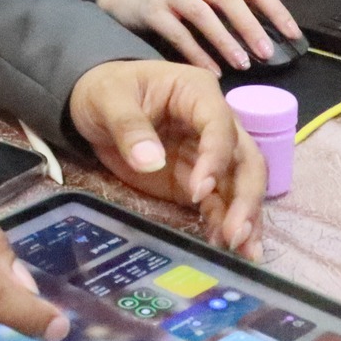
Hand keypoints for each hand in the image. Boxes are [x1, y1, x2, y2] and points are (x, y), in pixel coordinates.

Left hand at [68, 59, 264, 256]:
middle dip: (246, 196)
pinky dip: (225, 223)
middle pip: (245, 158)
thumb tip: (151, 162)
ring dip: (246, 217)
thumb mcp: (109, 98)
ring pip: (241, 184)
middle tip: (235, 233)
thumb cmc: (105, 89)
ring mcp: (208, 154)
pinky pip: (220, 202)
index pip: (220, 124)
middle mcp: (214, 122)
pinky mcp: (197, 180)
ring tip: (243, 251)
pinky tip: (224, 247)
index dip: (216, 157)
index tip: (199, 190)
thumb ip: (129, 126)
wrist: (94, 104)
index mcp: (197, 92)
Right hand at [96, 0, 300, 73]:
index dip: (275, 9)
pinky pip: (178, 34)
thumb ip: (230, 3)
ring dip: (225, 41)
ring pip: (204, 14)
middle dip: (251, 26)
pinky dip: (197, 54)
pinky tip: (212, 72)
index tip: (293, 35)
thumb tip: (268, 36)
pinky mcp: (153, 10)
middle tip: (266, 53)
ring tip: (243, 64)